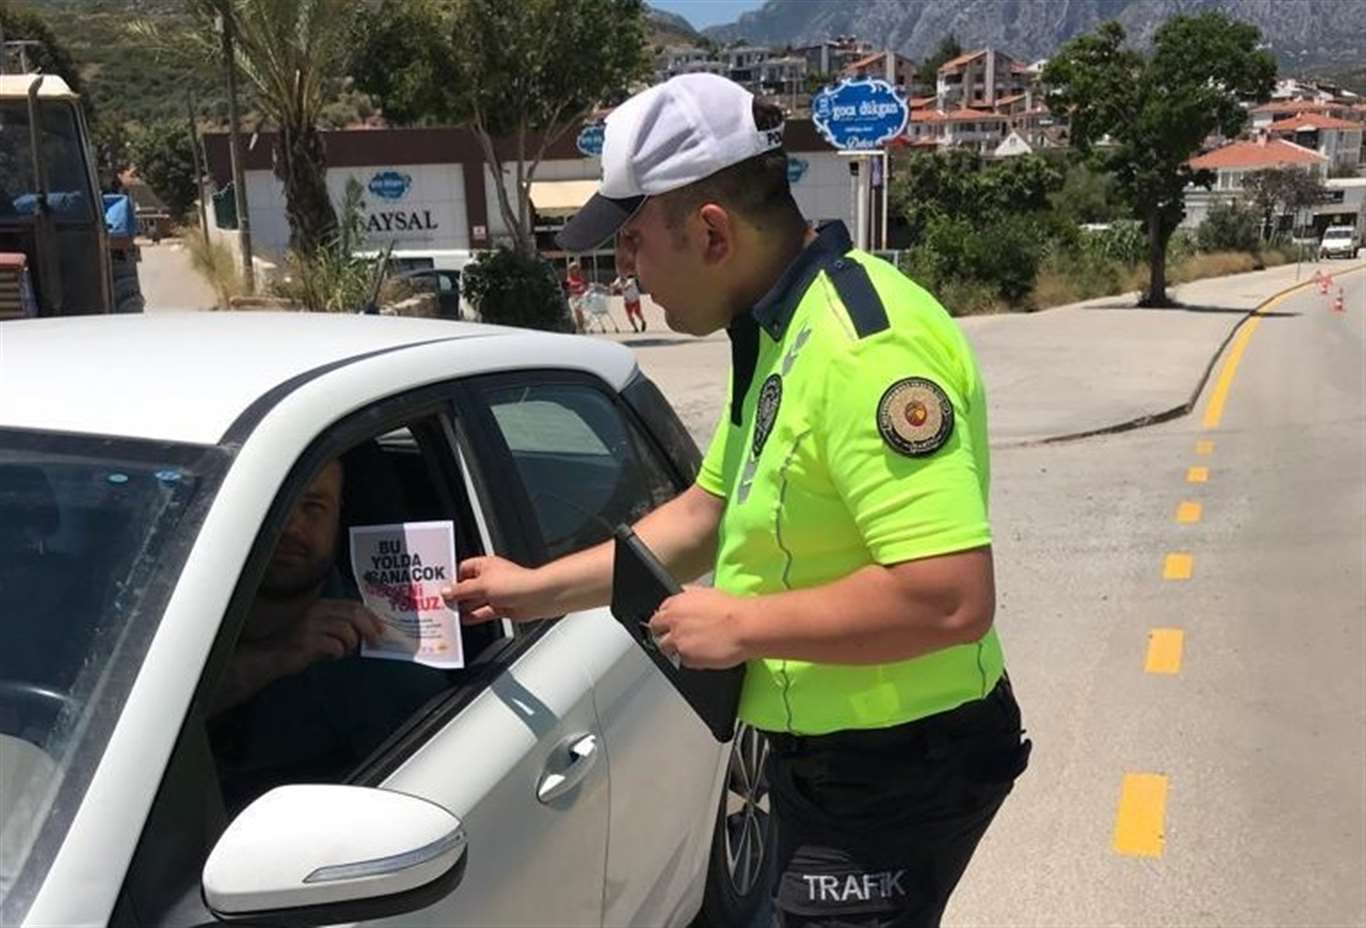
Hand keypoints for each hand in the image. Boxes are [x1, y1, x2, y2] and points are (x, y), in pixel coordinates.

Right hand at [214, 599, 385, 713]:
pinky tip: (331, 656)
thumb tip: (369, 633)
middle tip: (375, 641)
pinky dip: (338, 653)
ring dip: (351, 644)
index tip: (381, 629)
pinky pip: (334, 646)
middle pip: (353, 614)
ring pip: (346, 630)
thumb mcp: (322, 630)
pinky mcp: (306, 641)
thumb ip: (342, 627)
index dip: (371, 617)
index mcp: (322, 606)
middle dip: (369, 628)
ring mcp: (310, 626)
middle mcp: (317, 611)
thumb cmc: (299, 645)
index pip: (354, 605)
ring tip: (343, 651)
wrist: (270, 656)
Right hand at [443, 556, 550, 623]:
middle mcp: (491, 578)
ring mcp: (497, 593)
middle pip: (468, 586)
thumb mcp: (482, 585)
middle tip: (442, 602)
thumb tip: (447, 591)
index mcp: (485, 566)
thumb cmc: (516, 583)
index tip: (440, 587)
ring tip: (450, 613)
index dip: (452, 578)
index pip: (463, 569)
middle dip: (457, 594)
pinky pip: (485, 612)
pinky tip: (464, 620)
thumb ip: (462, 590)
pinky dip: (475, 616)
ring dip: (465, 607)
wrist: (538, 597)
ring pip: (476, 600)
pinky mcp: (502, 607)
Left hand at [648, 587, 751, 669]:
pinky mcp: (687, 658)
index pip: (659, 613)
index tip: (672, 624)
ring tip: (694, 647)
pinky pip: (683, 661)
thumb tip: (683, 593)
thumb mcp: (707, 592)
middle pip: (656, 631)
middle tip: (678, 637)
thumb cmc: (732, 609)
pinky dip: (691, 659)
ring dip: (676, 648)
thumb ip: (689, 594)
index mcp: (676, 604)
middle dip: (664, 634)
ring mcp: (678, 641)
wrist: (744, 627)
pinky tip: (705, 653)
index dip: (667, 620)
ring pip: (666, 648)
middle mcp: (672, 622)